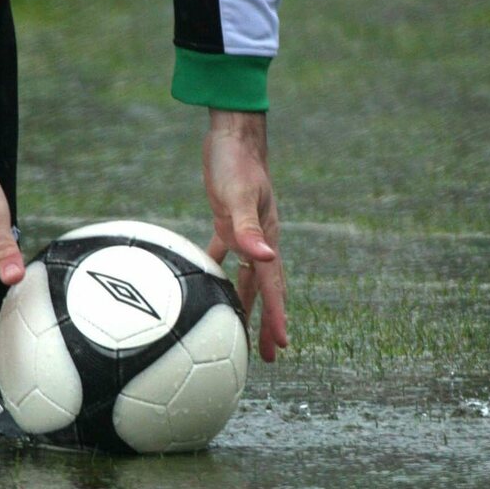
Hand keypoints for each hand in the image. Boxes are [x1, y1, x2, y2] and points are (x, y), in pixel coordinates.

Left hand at [202, 109, 288, 361]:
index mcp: (267, 238)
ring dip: (246, 304)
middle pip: (266, 289)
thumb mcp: (237, 195)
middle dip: (269, 322)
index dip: (277, 316)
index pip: (273, 286)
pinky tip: (207, 285)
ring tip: (243, 332)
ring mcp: (246, 231)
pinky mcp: (228, 221)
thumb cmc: (235, 161)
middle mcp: (260, 240)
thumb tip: (266, 258)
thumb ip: (248, 229)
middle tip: (272, 356)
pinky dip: (217, 272)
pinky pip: (224, 254)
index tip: (282, 345)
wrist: (233, 132)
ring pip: (247, 277)